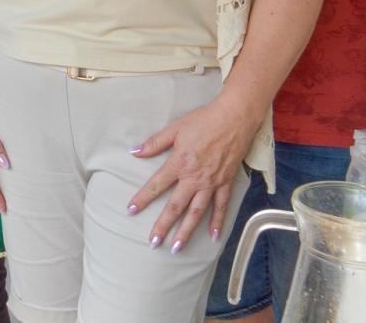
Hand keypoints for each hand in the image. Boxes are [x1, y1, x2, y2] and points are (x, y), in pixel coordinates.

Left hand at [127, 92, 260, 252]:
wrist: (234, 118)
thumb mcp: (175, 129)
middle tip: (153, 242)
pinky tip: (214, 236)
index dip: (142, 198)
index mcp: (179, 163)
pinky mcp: (227, 183)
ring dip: (187, 231)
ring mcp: (212, 183)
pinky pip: (222, 206)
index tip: (131, 211)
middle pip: (176, 206)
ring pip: (197, 212)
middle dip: (164, 225)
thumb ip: (154, 143)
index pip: (156, 185)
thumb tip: (134, 152)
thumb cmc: (203, 121)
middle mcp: (195, 177)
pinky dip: (218, 221)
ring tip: (177, 247)